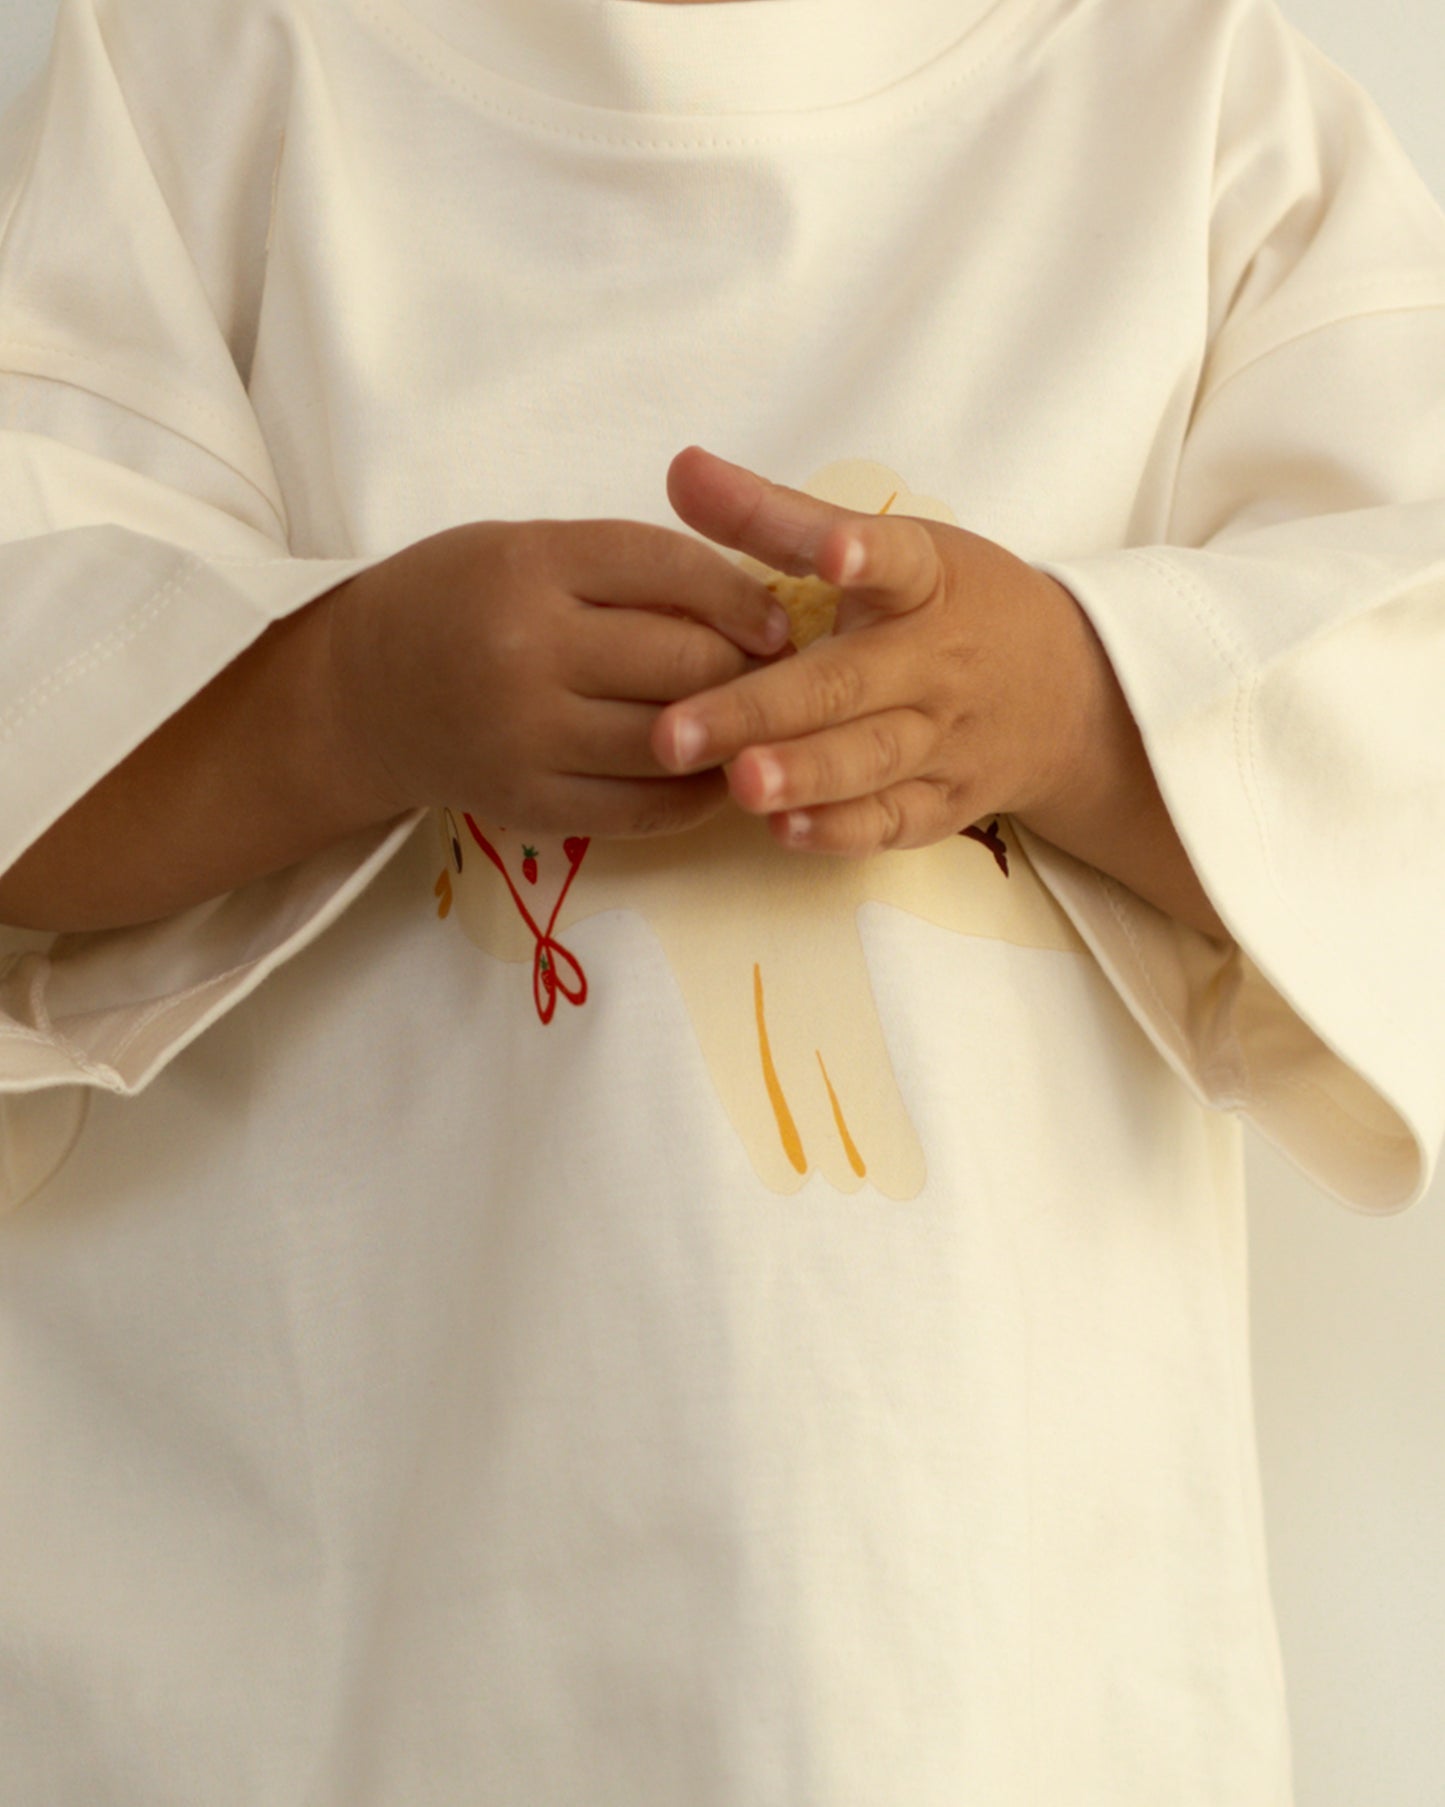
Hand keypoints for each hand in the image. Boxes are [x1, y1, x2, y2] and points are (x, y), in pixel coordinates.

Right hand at [324, 514, 790, 836]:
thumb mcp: (527, 548)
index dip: (741, 596)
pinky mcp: (530, 805)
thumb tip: (754, 608)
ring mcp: (526, 738)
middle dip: (748, 670)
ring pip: (673, 742)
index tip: (777, 620)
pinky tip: (715, 775)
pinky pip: (645, 809)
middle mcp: (526, 652)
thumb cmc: (458, 603)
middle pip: (683, 663)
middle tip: (780, 677)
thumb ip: (627, 569)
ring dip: (733, 738)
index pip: (668, 570)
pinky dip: (696, 795)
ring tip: (755, 727)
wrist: (361, 695)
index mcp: (529, 566)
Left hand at [651, 446, 1111, 855]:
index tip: (833, 550)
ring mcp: (946, 739)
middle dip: (761, 709)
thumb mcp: (890, 547)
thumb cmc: (950, 607)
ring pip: (869, 760)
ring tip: (736, 783)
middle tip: (675, 731)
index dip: (866, 554)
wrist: (1065, 696)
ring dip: (802, 774)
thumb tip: (679, 470)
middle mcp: (938, 664)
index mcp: (926, 583)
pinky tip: (782, 830)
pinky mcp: (947, 802)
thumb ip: (777, 516)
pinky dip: (842, 829)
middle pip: (849, 685)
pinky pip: (894, 820)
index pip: (901, 562)